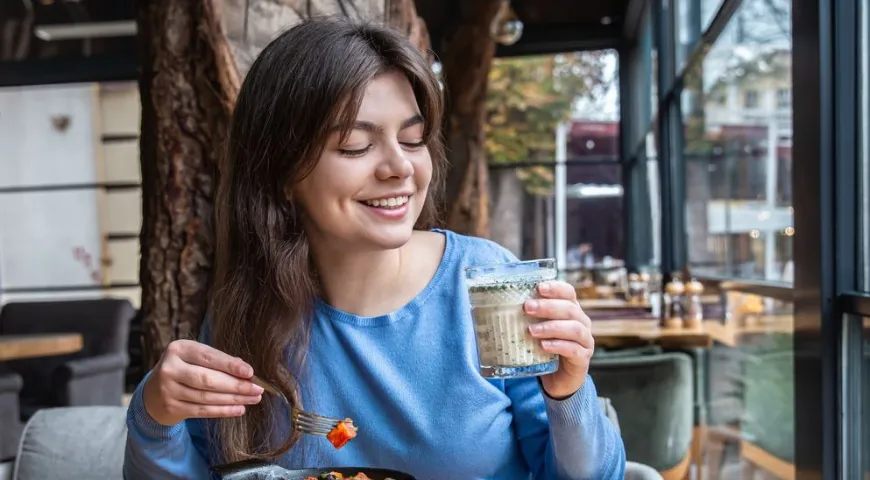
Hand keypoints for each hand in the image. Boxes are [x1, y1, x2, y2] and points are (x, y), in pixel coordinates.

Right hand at [142, 340, 263, 425]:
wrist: (153, 393)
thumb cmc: (183, 370)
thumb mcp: (194, 358)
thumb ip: (217, 361)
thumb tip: (246, 371)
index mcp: (178, 349)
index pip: (208, 357)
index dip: (230, 365)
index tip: (250, 372)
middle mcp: (170, 368)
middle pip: (208, 379)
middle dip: (236, 385)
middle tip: (258, 389)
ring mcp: (168, 390)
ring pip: (207, 397)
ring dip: (234, 399)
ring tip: (253, 398)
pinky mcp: (172, 408)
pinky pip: (202, 411)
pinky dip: (223, 411)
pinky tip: (239, 409)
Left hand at [524, 280, 593, 398]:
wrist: (557, 380)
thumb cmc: (545, 350)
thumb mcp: (536, 329)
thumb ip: (527, 317)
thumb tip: (499, 304)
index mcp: (571, 311)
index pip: (568, 292)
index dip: (556, 288)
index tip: (539, 287)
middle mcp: (582, 323)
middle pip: (570, 309)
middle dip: (547, 306)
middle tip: (527, 307)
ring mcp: (585, 341)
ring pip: (574, 328)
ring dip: (551, 327)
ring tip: (531, 330)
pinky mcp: (582, 359)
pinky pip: (573, 349)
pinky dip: (558, 345)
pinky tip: (543, 345)